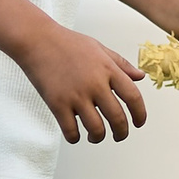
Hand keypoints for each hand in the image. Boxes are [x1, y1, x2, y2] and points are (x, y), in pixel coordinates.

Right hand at [15, 23, 147, 142]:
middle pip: (117, 118)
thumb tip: (141, 77)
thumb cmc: (68, 43)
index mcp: (108, 69)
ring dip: (99, 138)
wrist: (37, 40)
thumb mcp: (100, 48)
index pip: (133, 97)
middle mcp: (95, 84)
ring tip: (96, 137)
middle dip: (121, 133)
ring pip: (96, 129)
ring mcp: (76, 95)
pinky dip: (75, 138)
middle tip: (119, 136)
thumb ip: (122, 64)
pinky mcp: (57, 104)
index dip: (140, 114)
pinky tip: (75, 135)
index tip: (138, 123)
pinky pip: (71, 130)